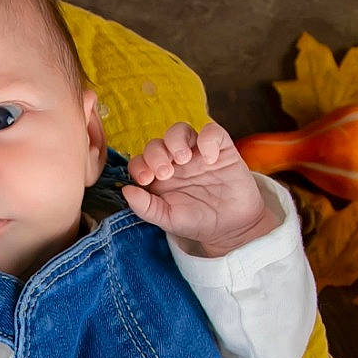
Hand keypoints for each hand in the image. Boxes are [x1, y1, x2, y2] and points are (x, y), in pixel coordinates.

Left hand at [123, 122, 277, 256]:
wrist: (232, 227)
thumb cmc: (197, 222)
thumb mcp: (169, 220)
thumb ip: (146, 207)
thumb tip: (125, 190)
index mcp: (158, 178)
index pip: (140, 161)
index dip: (139, 166)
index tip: (146, 180)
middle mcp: (175, 162)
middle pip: (157, 143)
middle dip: (156, 154)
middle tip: (165, 173)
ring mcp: (196, 153)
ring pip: (180, 131)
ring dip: (176, 141)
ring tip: (182, 159)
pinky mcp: (220, 149)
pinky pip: (212, 132)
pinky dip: (208, 139)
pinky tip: (209, 158)